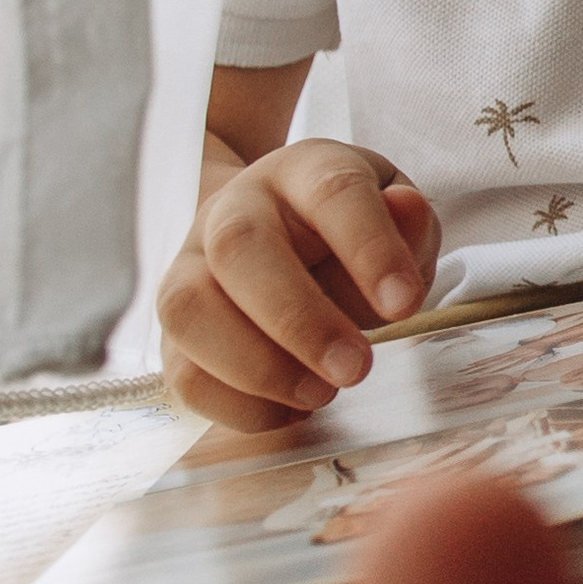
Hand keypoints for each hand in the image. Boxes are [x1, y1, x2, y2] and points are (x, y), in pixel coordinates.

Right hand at [158, 138, 440, 430]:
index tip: (404, 305)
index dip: (368, 247)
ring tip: (320, 395)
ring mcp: (189, 269)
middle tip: (355, 368)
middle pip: (239, 248)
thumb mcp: (393, 216)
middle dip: (299, 319)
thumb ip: (407, 224)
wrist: (272, 232)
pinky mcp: (174, 332)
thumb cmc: (344, 233)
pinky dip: (236, 405)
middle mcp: (231, 212)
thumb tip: (407, 210)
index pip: (330, 191)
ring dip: (256, 366)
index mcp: (299, 173)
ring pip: (188, 310)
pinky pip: (182, 373)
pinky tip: (291, 410)